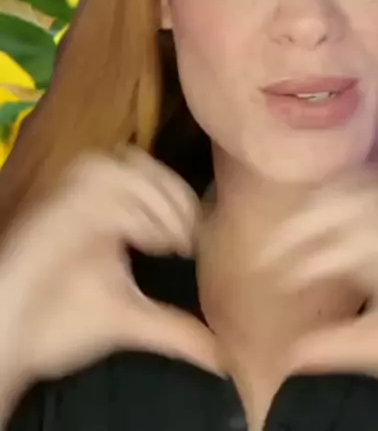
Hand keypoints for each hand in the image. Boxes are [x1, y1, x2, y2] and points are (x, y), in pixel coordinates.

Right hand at [0, 148, 222, 399]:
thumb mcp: (129, 319)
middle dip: (169, 191)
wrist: (11, 336)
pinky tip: (140, 241)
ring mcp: (67, 201)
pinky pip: (91, 190)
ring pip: (117, 166)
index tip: (194, 237)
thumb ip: (173, 327)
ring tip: (165, 237)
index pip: (150, 175)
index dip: (178, 195)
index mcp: (107, 212)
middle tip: (185, 233)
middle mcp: (87, 198)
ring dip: (150, 197)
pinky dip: (123, 209)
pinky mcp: (50, 213)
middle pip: (136, 160)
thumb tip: (219, 354)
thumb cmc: (60, 321)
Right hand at [255, 168, 377, 422]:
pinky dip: (356, 196)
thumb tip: (285, 352)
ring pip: (366, 186)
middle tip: (279, 240)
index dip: (294, 257)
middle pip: (345, 196)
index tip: (271, 273)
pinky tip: (345, 219)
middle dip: (307, 216)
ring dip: (331, 200)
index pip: (329, 243)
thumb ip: (329, 346)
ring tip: (305, 221)